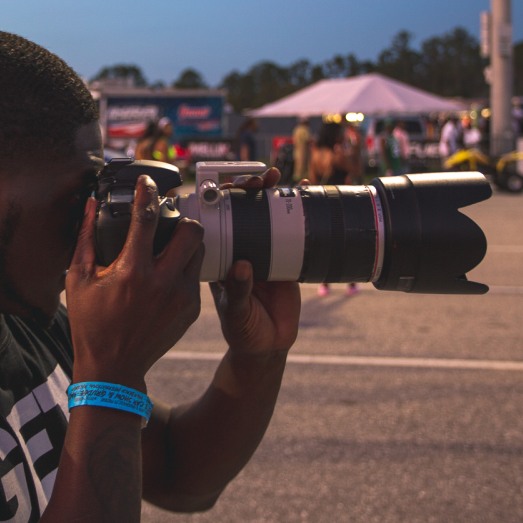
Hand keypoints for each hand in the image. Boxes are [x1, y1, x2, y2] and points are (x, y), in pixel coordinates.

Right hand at [65, 175, 204, 391]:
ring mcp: (182, 297)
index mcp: (133, 271)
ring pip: (199, 251)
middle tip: (168, 219)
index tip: (146, 181)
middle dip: (181, 218)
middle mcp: (163, 282)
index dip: (147, 192)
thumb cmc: (90, 324)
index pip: (147, 217)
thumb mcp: (78, 279)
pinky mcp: (192, 309)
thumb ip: (86, 238)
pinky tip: (167, 273)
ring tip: (170, 245)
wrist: (113, 369)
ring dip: (186, 243)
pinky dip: (183, 269)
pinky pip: (195, 276)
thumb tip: (91, 205)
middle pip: (192, 230)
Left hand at [211, 168, 301, 356]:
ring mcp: (263, 250)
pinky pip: (293, 230)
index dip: (219, 200)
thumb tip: (242, 266)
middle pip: (241, 210)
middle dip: (248, 189)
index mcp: (220, 256)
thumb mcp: (236, 311)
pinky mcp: (287, 257)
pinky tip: (307, 191)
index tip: (227, 187)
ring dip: (271, 192)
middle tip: (257, 179)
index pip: (216, 220)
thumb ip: (238, 291)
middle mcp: (239, 247)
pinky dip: (299, 210)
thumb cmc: (242, 329)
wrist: (268, 345)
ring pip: (266, 214)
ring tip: (276, 177)